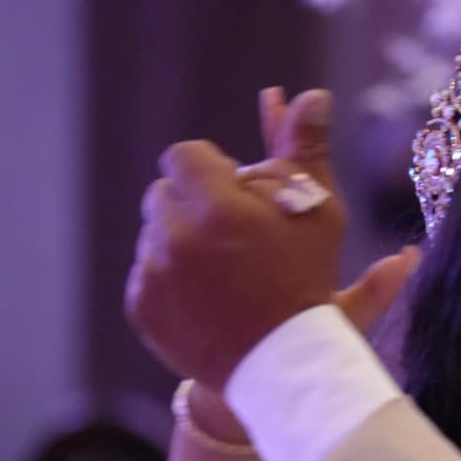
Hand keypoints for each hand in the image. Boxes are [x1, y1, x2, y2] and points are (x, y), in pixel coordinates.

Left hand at [128, 89, 415, 390]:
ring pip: (154, 233)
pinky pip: (144, 272)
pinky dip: (168, 280)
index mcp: (216, 204)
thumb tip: (311, 95)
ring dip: (181, 241)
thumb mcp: (318, 211)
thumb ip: (304, 148)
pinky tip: (205, 296)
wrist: (286, 365)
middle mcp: (177, 235)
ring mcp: (154, 273)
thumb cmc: (309, 281)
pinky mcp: (142, 305)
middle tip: (232, 238)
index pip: (183, 156)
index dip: (212, 175)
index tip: (236, 201)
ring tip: (221, 272)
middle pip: (165, 192)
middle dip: (194, 206)